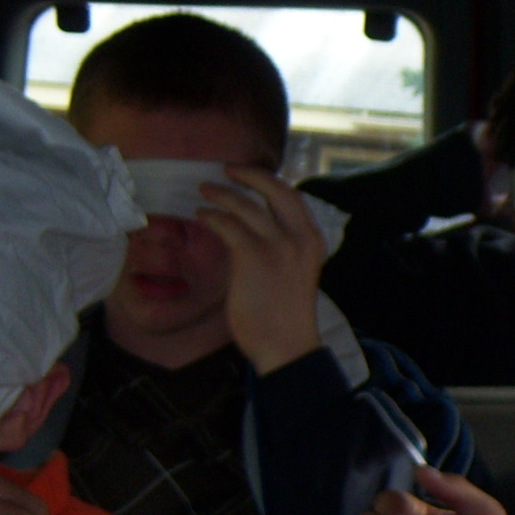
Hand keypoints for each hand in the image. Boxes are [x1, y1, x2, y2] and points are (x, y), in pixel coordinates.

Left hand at [198, 169, 324, 374]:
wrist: (286, 345)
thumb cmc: (286, 316)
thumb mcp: (293, 273)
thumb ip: (278, 248)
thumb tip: (246, 229)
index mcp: (312, 241)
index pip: (292, 198)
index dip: (269, 182)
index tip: (250, 177)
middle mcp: (299, 237)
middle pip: (275, 189)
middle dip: (249, 174)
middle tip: (227, 169)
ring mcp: (278, 245)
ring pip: (246, 204)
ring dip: (221, 193)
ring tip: (204, 191)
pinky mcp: (253, 256)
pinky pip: (228, 224)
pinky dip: (212, 216)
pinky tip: (202, 217)